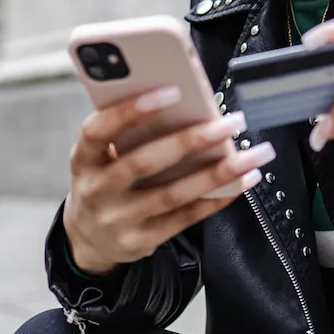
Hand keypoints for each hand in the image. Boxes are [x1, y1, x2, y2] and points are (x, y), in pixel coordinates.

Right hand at [64, 86, 276, 274]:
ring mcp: (117, 220)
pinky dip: (215, 199)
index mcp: (82, 159)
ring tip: (250, 156)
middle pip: (144, 163)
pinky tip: (240, 183)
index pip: (98, 131)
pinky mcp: (139, 241)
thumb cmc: (103, 180)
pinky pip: (184, 218)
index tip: (171, 92)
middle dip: (191, 141)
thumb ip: (126, 134)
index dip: (130, 111)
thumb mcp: (99, 156)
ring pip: (172, 194)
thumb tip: (183, 105)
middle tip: (229, 124)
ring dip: (216, 173)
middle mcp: (96, 190)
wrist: (87, 239)